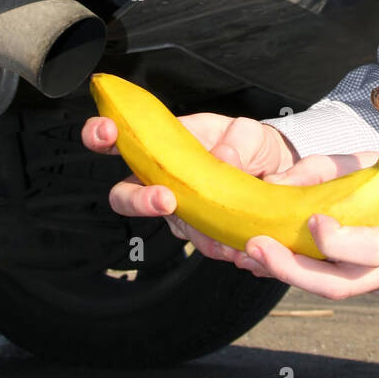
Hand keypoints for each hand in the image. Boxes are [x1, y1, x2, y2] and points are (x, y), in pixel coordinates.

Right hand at [81, 111, 298, 266]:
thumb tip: (223, 158)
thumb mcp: (249, 131)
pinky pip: (201, 244)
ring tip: (219, 232)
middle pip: (124, 196)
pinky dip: (219, 246)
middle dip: (137, 201)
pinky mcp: (201, 233)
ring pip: (169, 226)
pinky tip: (237, 245)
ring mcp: (178, 210)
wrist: (277, 171)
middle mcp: (161, 180)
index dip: (102, 134)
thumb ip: (236, 139)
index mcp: (163, 144)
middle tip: (165, 199)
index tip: (108, 132)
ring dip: (193, 231)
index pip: (120, 138)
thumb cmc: (250, 144)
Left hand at [233, 143, 378, 298]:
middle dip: (292, 271)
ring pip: (342, 291)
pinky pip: (351, 287)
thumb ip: (328, 170)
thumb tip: (275, 184)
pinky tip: (284, 260)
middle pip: (345, 285)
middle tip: (254, 249)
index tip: (309, 221)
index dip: (337, 243)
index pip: (372, 249)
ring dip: (294, 275)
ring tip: (254, 257)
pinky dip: (315, 275)